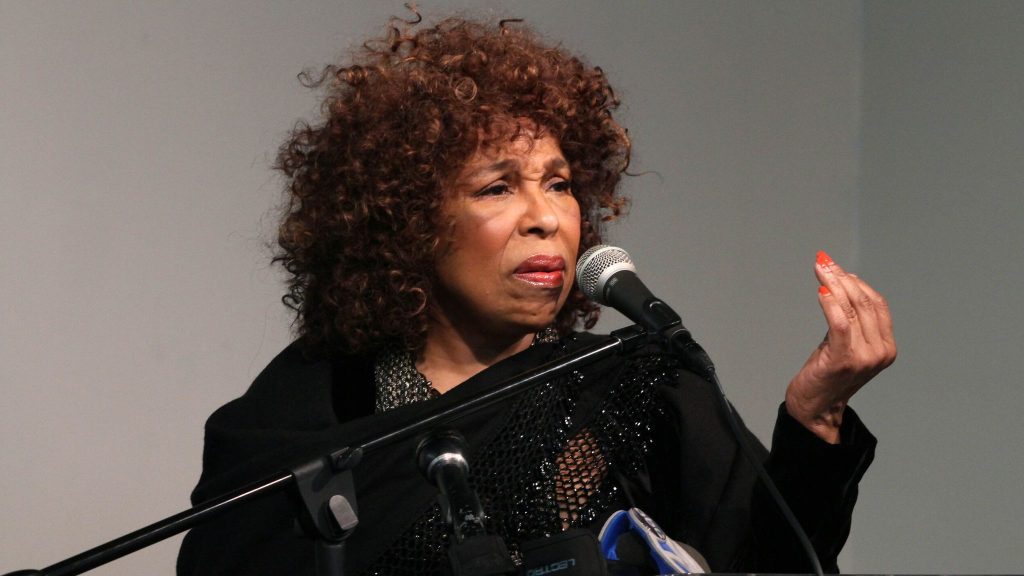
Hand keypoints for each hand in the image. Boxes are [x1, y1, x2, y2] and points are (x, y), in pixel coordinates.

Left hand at [785, 251, 896, 443]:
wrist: (815, 409)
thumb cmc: (826, 374)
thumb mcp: (844, 343)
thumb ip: (850, 319)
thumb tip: (842, 280)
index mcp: (887, 347)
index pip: (877, 304)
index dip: (857, 282)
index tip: (836, 266)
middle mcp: (881, 352)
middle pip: (864, 303)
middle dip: (842, 278)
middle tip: (823, 261)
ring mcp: (865, 357)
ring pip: (852, 309)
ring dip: (834, 284)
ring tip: (820, 268)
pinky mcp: (844, 360)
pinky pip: (840, 324)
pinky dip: (831, 304)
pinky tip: (821, 289)